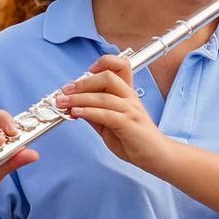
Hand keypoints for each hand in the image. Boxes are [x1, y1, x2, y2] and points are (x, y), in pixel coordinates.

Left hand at [55, 55, 169, 170]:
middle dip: (82, 82)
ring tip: (63, 103)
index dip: (104, 62)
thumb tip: (74, 106)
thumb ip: (95, 113)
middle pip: (107, 77)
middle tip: (64, 91)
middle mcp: (130, 98)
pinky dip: (89, 112)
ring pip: (103, 96)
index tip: (87, 70)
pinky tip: (76, 113)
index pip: (120, 66)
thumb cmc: (134, 140)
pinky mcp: (129, 124)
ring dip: (79, 98)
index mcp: (127, 93)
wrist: (155, 156)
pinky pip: (106, 114)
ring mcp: (131, 110)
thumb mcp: (109, 125)